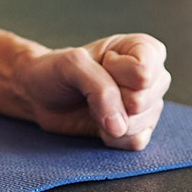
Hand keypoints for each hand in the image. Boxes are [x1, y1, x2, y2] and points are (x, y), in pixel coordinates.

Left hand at [13, 34, 169, 150]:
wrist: (39, 94)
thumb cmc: (56, 71)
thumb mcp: (72, 65)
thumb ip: (100, 89)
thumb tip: (120, 127)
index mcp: (142, 49)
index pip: (144, 71)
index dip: (117, 72)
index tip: (101, 64)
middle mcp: (152, 77)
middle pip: (144, 100)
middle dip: (112, 99)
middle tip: (94, 87)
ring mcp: (148, 106)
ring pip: (142, 123)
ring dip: (109, 120)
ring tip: (94, 104)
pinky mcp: (138, 131)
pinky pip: (135, 142)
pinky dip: (111, 137)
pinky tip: (99, 122)